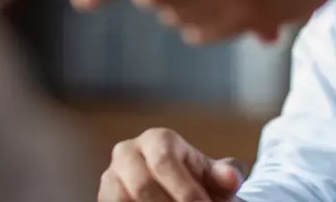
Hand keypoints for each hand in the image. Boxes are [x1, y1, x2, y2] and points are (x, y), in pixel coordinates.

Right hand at [98, 127, 245, 201]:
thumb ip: (225, 175)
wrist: (178, 193)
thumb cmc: (198, 183)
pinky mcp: (103, 198)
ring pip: (120, 200)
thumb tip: (232, 178)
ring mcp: (111, 177)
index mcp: (157, 139)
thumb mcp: (214, 178)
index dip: (185, 190)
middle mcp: (127, 152)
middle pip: (142, 185)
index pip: (165, 162)